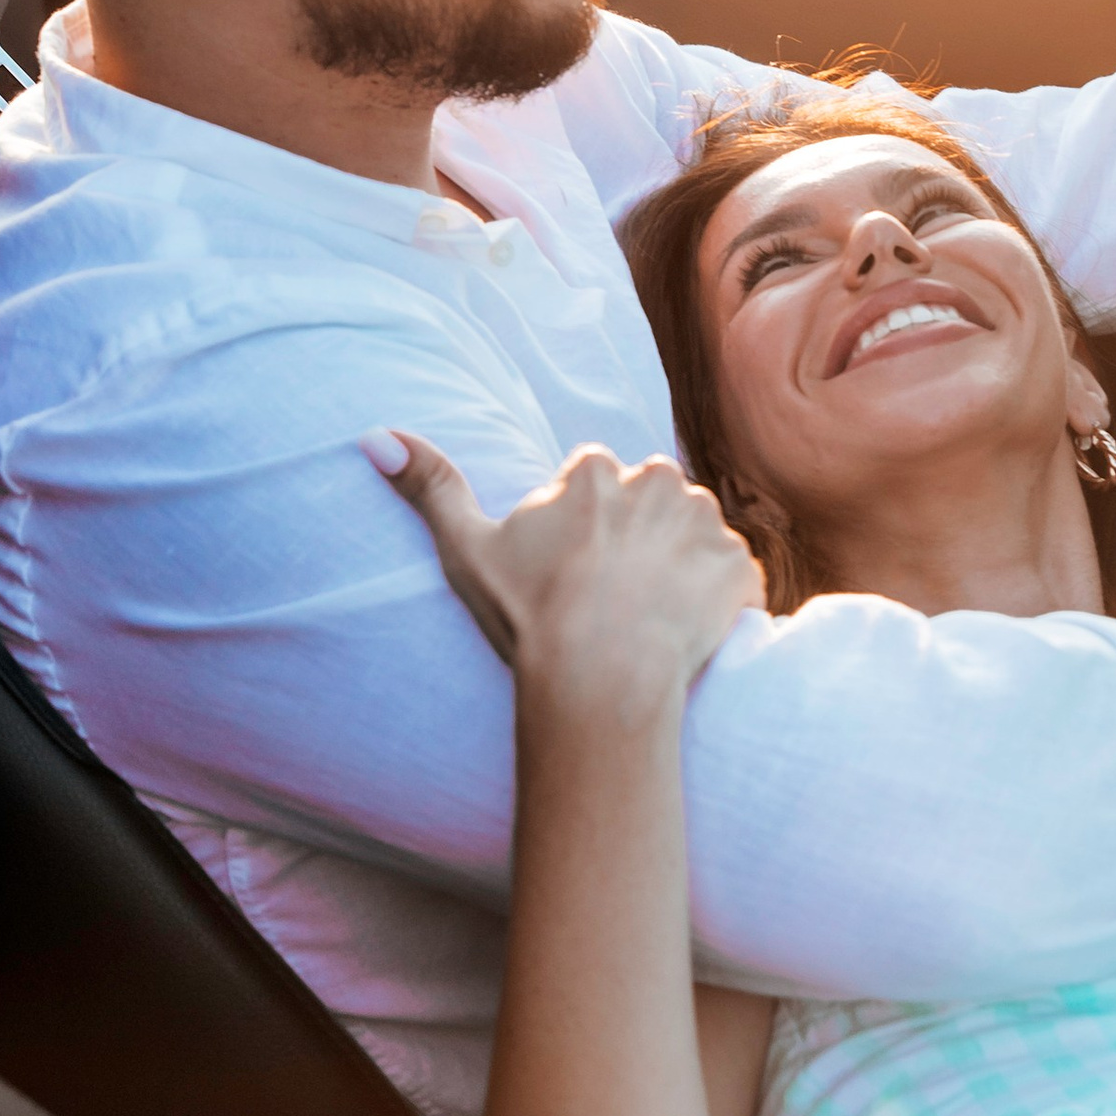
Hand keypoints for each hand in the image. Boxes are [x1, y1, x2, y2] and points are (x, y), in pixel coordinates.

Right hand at [367, 432, 762, 717]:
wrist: (600, 680)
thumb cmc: (530, 616)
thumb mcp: (467, 548)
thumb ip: (430, 485)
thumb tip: (373, 435)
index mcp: (598, 469)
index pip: (595, 482)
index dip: (581, 530)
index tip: (569, 572)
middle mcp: (661, 481)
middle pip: (650, 503)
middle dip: (636, 540)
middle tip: (609, 599)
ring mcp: (708, 526)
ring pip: (692, 538)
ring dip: (678, 569)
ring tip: (644, 621)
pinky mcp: (742, 570)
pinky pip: (731, 580)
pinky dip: (715, 605)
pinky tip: (684, 637)